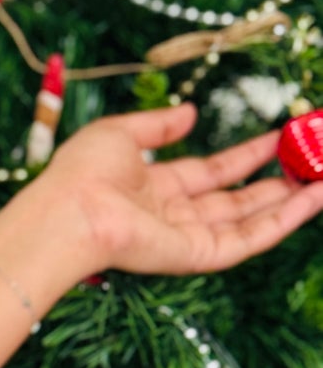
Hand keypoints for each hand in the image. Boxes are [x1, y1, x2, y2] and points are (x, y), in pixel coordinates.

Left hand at [38, 101, 322, 278]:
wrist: (69, 211)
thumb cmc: (83, 171)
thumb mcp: (120, 132)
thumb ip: (157, 125)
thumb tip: (191, 112)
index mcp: (153, 186)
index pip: (211, 171)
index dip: (246, 155)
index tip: (280, 136)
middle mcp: (175, 214)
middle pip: (237, 198)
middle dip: (277, 180)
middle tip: (312, 159)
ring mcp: (189, 237)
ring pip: (252, 219)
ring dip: (292, 201)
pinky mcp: (199, 255)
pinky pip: (250, 239)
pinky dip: (285, 220)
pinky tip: (313, 198)